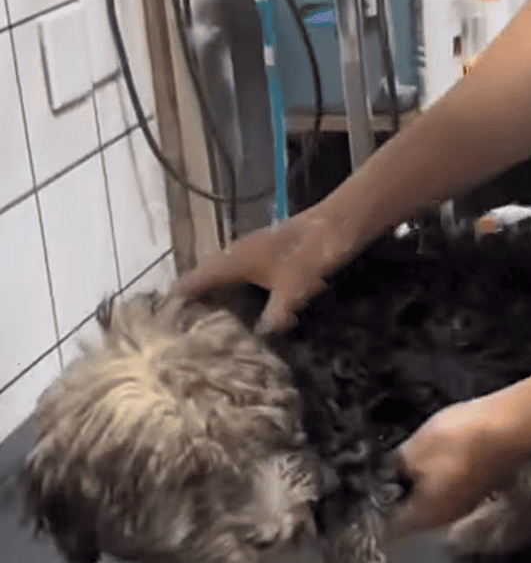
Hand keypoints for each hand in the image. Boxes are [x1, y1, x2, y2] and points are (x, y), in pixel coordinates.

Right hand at [174, 207, 356, 333]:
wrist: (335, 227)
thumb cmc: (310, 255)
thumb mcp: (291, 292)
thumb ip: (274, 316)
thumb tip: (262, 335)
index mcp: (232, 261)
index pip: (192, 281)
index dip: (176, 301)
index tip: (162, 322)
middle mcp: (235, 254)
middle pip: (204, 280)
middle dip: (193, 304)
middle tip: (182, 332)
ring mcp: (251, 252)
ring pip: (221, 278)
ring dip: (213, 298)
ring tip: (205, 325)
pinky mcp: (266, 256)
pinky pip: (239, 277)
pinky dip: (233, 292)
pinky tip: (241, 310)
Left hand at [392, 397, 524, 535]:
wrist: (508, 424)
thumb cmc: (461, 438)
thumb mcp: (412, 448)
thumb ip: (394, 467)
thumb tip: (389, 472)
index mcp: (428, 514)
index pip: (393, 523)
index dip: (379, 506)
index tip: (375, 490)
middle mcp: (451, 515)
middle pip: (418, 510)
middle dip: (404, 488)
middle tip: (395, 465)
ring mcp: (473, 500)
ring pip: (439, 495)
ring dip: (427, 478)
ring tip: (421, 452)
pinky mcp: (488, 484)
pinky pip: (459, 481)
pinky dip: (449, 469)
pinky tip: (448, 448)